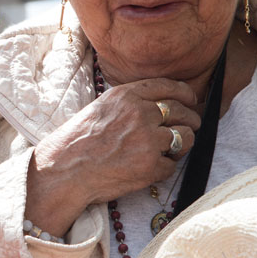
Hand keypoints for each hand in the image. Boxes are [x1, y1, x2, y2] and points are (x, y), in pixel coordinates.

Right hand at [25, 79, 201, 235]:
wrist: (64, 170)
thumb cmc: (77, 142)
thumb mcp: (101, 107)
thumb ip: (129, 102)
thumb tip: (158, 105)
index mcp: (127, 96)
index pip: (169, 87)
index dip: (185, 94)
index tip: (192, 100)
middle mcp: (141, 114)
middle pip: (182, 113)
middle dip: (191, 120)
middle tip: (189, 128)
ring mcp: (148, 140)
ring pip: (184, 138)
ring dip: (181, 145)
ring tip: (169, 151)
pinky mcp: (151, 166)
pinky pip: (171, 165)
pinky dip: (163, 168)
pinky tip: (148, 169)